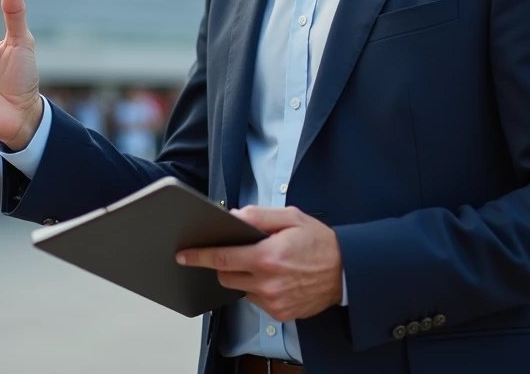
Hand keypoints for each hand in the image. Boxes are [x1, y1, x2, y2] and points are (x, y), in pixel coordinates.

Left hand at [177, 206, 343, 321]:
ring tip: (266, 264)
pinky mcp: (280, 313)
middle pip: (226, 276)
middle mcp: (268, 283)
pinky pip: (256, 300)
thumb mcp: (290, 218)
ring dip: (244, 276)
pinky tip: (276, 278)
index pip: (222, 257)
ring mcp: (274, 301)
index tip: (183, 255)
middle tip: (240, 251)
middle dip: (226, 263)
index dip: (199, 256)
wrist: (347, 272)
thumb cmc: (319, 242)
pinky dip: (258, 288)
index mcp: (268, 257)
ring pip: (240, 289)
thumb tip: (234, 217)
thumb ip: (259, 216)